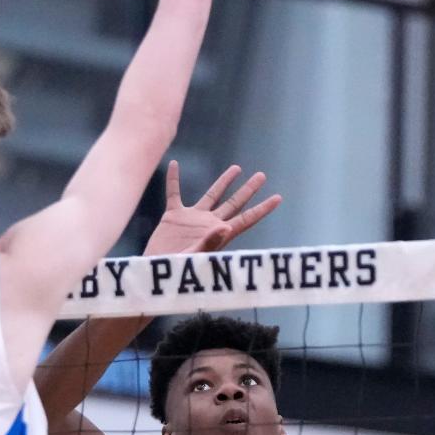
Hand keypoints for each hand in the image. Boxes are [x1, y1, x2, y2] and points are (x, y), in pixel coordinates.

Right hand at [142, 159, 280, 257]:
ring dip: (223, 182)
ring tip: (236, 168)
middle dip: (248, 190)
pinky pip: (174, 193)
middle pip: (234, 203)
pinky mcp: (173, 217)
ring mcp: (192, 219)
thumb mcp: (194, 257)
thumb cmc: (177, 270)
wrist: (155, 270)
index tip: (278, 198)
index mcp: (219, 234)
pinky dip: (173, 179)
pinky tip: (174, 164)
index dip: (262, 209)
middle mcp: (209, 224)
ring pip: (211, 195)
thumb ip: (210, 243)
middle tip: (262, 176)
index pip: (246, 219)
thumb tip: (226, 227)